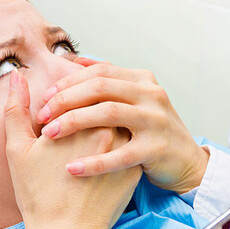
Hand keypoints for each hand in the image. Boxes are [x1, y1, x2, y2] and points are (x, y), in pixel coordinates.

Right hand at [4, 70, 141, 228]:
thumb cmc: (38, 194)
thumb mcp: (18, 150)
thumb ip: (15, 109)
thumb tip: (16, 76)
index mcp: (85, 120)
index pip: (83, 91)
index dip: (67, 98)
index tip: (54, 113)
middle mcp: (112, 131)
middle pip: (104, 105)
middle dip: (88, 109)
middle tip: (69, 129)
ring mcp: (127, 152)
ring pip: (119, 124)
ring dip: (105, 125)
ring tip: (84, 142)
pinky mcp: (135, 172)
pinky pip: (129, 148)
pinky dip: (117, 146)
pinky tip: (98, 158)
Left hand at [37, 59, 208, 193]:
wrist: (187, 162)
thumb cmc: (151, 132)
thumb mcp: (135, 100)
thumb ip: (107, 81)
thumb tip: (73, 60)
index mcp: (141, 80)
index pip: (98, 72)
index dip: (68, 82)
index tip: (44, 97)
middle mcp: (151, 95)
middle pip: (100, 87)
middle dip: (65, 100)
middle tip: (42, 116)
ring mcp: (156, 120)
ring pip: (108, 113)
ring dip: (73, 122)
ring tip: (49, 135)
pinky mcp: (157, 149)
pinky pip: (120, 155)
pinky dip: (94, 162)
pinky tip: (71, 168)